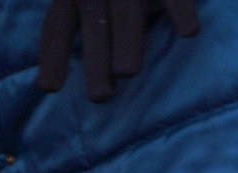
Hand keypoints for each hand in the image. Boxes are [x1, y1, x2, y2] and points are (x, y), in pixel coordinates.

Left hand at [38, 0, 200, 101]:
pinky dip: (180, 9)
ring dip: (127, 42)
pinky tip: (188, 33)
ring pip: (126, 13)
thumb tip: (59, 69)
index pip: (58, 25)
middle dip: (94, 61)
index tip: (50, 88)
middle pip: (94, 25)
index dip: (53, 56)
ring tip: (127, 72)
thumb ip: (80, 18)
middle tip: (100, 97)